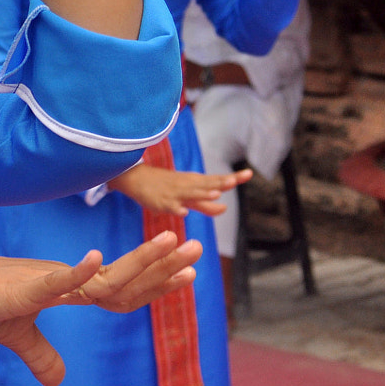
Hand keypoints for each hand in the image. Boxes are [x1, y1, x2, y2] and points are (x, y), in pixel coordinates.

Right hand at [0, 231, 201, 385]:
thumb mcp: (16, 335)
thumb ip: (41, 354)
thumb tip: (59, 380)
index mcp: (65, 286)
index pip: (119, 287)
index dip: (153, 282)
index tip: (186, 274)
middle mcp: (63, 278)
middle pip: (121, 276)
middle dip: (161, 264)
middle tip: (196, 250)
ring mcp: (46, 280)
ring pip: (102, 276)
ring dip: (139, 262)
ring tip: (171, 245)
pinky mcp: (23, 288)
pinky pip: (55, 280)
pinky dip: (76, 271)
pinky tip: (95, 260)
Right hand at [108, 162, 251, 216]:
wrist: (134, 179)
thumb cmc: (163, 186)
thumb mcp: (186, 195)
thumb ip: (204, 204)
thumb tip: (225, 209)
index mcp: (194, 183)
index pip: (216, 180)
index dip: (233, 179)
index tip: (249, 173)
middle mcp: (186, 186)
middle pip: (206, 184)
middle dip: (221, 183)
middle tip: (236, 179)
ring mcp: (173, 194)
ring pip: (189, 194)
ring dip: (202, 194)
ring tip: (215, 194)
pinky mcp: (160, 202)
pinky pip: (169, 206)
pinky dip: (176, 209)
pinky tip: (183, 212)